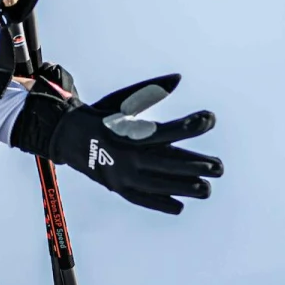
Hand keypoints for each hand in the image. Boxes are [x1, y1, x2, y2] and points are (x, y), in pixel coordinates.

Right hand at [9, 74, 221, 213]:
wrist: (65, 135)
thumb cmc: (100, 114)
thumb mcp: (123, 99)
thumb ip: (151, 89)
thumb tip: (177, 78)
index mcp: (128, 131)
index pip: (166, 131)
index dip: (190, 126)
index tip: (210, 118)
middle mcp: (125, 156)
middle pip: (166, 163)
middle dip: (195, 165)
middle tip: (219, 167)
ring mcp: (120, 175)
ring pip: (157, 185)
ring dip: (183, 187)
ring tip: (207, 188)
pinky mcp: (116, 187)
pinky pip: (141, 199)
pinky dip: (160, 203)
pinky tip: (180, 206)